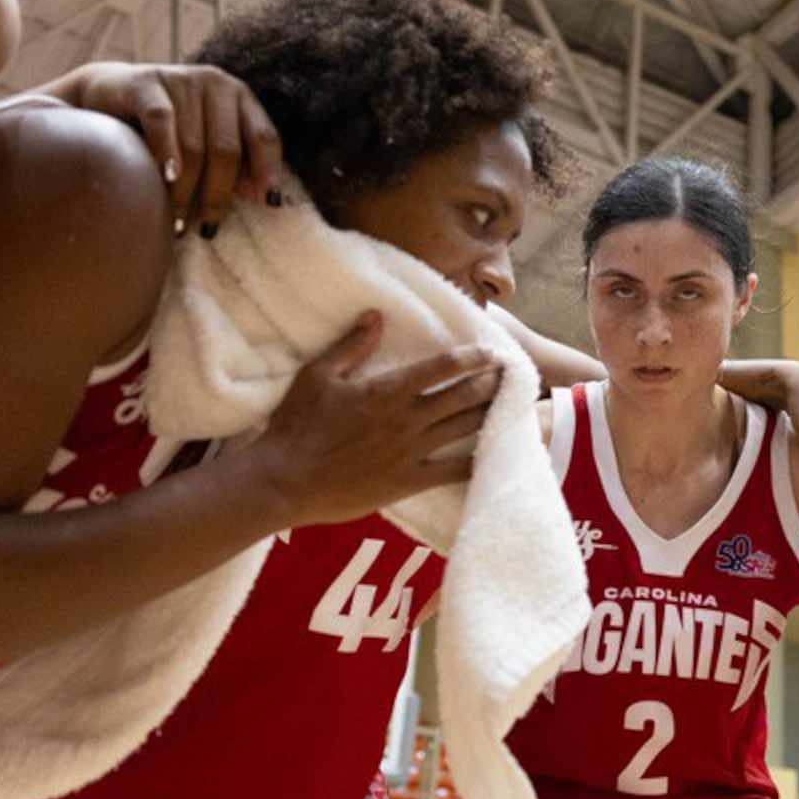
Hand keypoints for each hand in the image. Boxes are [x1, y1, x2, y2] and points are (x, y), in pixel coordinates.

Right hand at [55, 61, 283, 236]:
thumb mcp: (205, 140)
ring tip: (178, 219)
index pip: (264, 136)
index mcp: (238, 96)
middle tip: (207, 227)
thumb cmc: (167, 127)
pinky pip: (161, 122)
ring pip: (193, 145)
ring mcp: (181, 79)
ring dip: (186, 188)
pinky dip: (166, 153)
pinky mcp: (146, 82)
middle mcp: (215, 83)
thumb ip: (234, 163)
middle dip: (218, 193)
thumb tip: (261, 197)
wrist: (108, 92)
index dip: (268, 171)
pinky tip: (166, 177)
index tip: (267, 205)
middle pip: (226, 149)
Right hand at [249, 317, 500, 524]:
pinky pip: (452, 472)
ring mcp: (410, 452)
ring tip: (513, 405)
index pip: (443, 367)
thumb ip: (351, 345)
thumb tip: (377, 315)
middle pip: (463, 397)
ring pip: (464, 429)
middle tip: (514, 375)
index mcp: (387, 391)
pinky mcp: (408, 482)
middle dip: (492, 384)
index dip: (473, 357)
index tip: (493, 351)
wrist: (284, 481)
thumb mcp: (317, 375)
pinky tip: (497, 455)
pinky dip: (477, 462)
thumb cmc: (296, 425)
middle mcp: (406, 419)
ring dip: (491, 415)